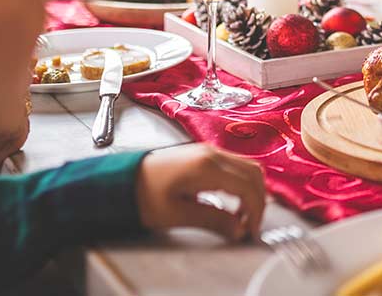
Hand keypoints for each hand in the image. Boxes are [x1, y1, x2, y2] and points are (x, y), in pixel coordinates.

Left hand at [135, 144, 265, 241]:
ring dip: (252, 191)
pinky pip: (235, 165)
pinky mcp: (205, 154)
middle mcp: (213, 154)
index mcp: (207, 167)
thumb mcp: (176, 214)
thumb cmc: (145, 195)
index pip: (247, 186)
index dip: (256, 210)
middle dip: (258, 200)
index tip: (251, 230)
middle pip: (254, 172)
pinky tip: (232, 201)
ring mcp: (210, 151)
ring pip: (247, 167)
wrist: (122, 178)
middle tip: (250, 224)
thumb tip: (239, 230)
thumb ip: (212, 220)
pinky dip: (242, 183)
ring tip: (241, 215)